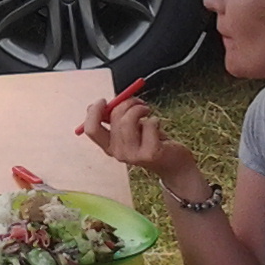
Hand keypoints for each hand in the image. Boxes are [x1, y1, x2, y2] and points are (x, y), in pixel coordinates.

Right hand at [81, 96, 200, 182]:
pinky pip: (149, 124)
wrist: (173, 163)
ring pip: (129, 119)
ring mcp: (133, 155)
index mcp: (109, 146)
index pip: (91, 129)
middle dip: (127, 102)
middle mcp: (118, 153)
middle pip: (114, 118)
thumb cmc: (149, 142)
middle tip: (138, 102)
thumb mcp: (129, 130)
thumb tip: (99, 105)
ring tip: (147, 111)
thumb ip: (113, 119)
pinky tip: (157, 127)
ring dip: (140, 109)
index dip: (94, 111)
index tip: (105, 101)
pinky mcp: (150, 153)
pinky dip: (155, 119)